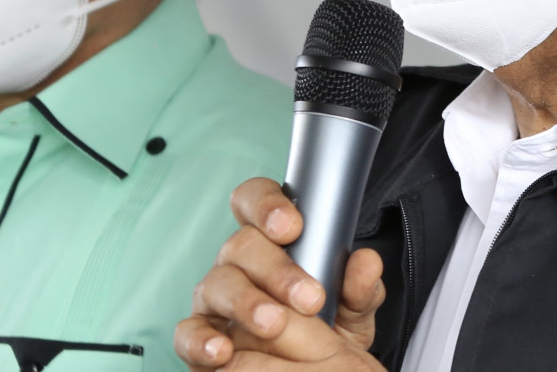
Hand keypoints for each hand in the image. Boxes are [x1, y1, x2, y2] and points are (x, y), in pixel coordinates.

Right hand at [175, 177, 386, 369]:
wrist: (309, 370)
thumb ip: (359, 287)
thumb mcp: (351, 310)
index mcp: (270, 241)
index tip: (291, 225)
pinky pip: (189, 332)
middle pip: (241, 245)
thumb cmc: (324, 328)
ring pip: (218, 284)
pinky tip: (223, 350)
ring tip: (274, 324)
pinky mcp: (199, 335)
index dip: (267, 204)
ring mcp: (215, 297)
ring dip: (247, 303)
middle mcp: (238, 263)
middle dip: (275, 268)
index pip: (256, 201)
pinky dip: (202, 340)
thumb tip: (367, 263)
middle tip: (308, 297)